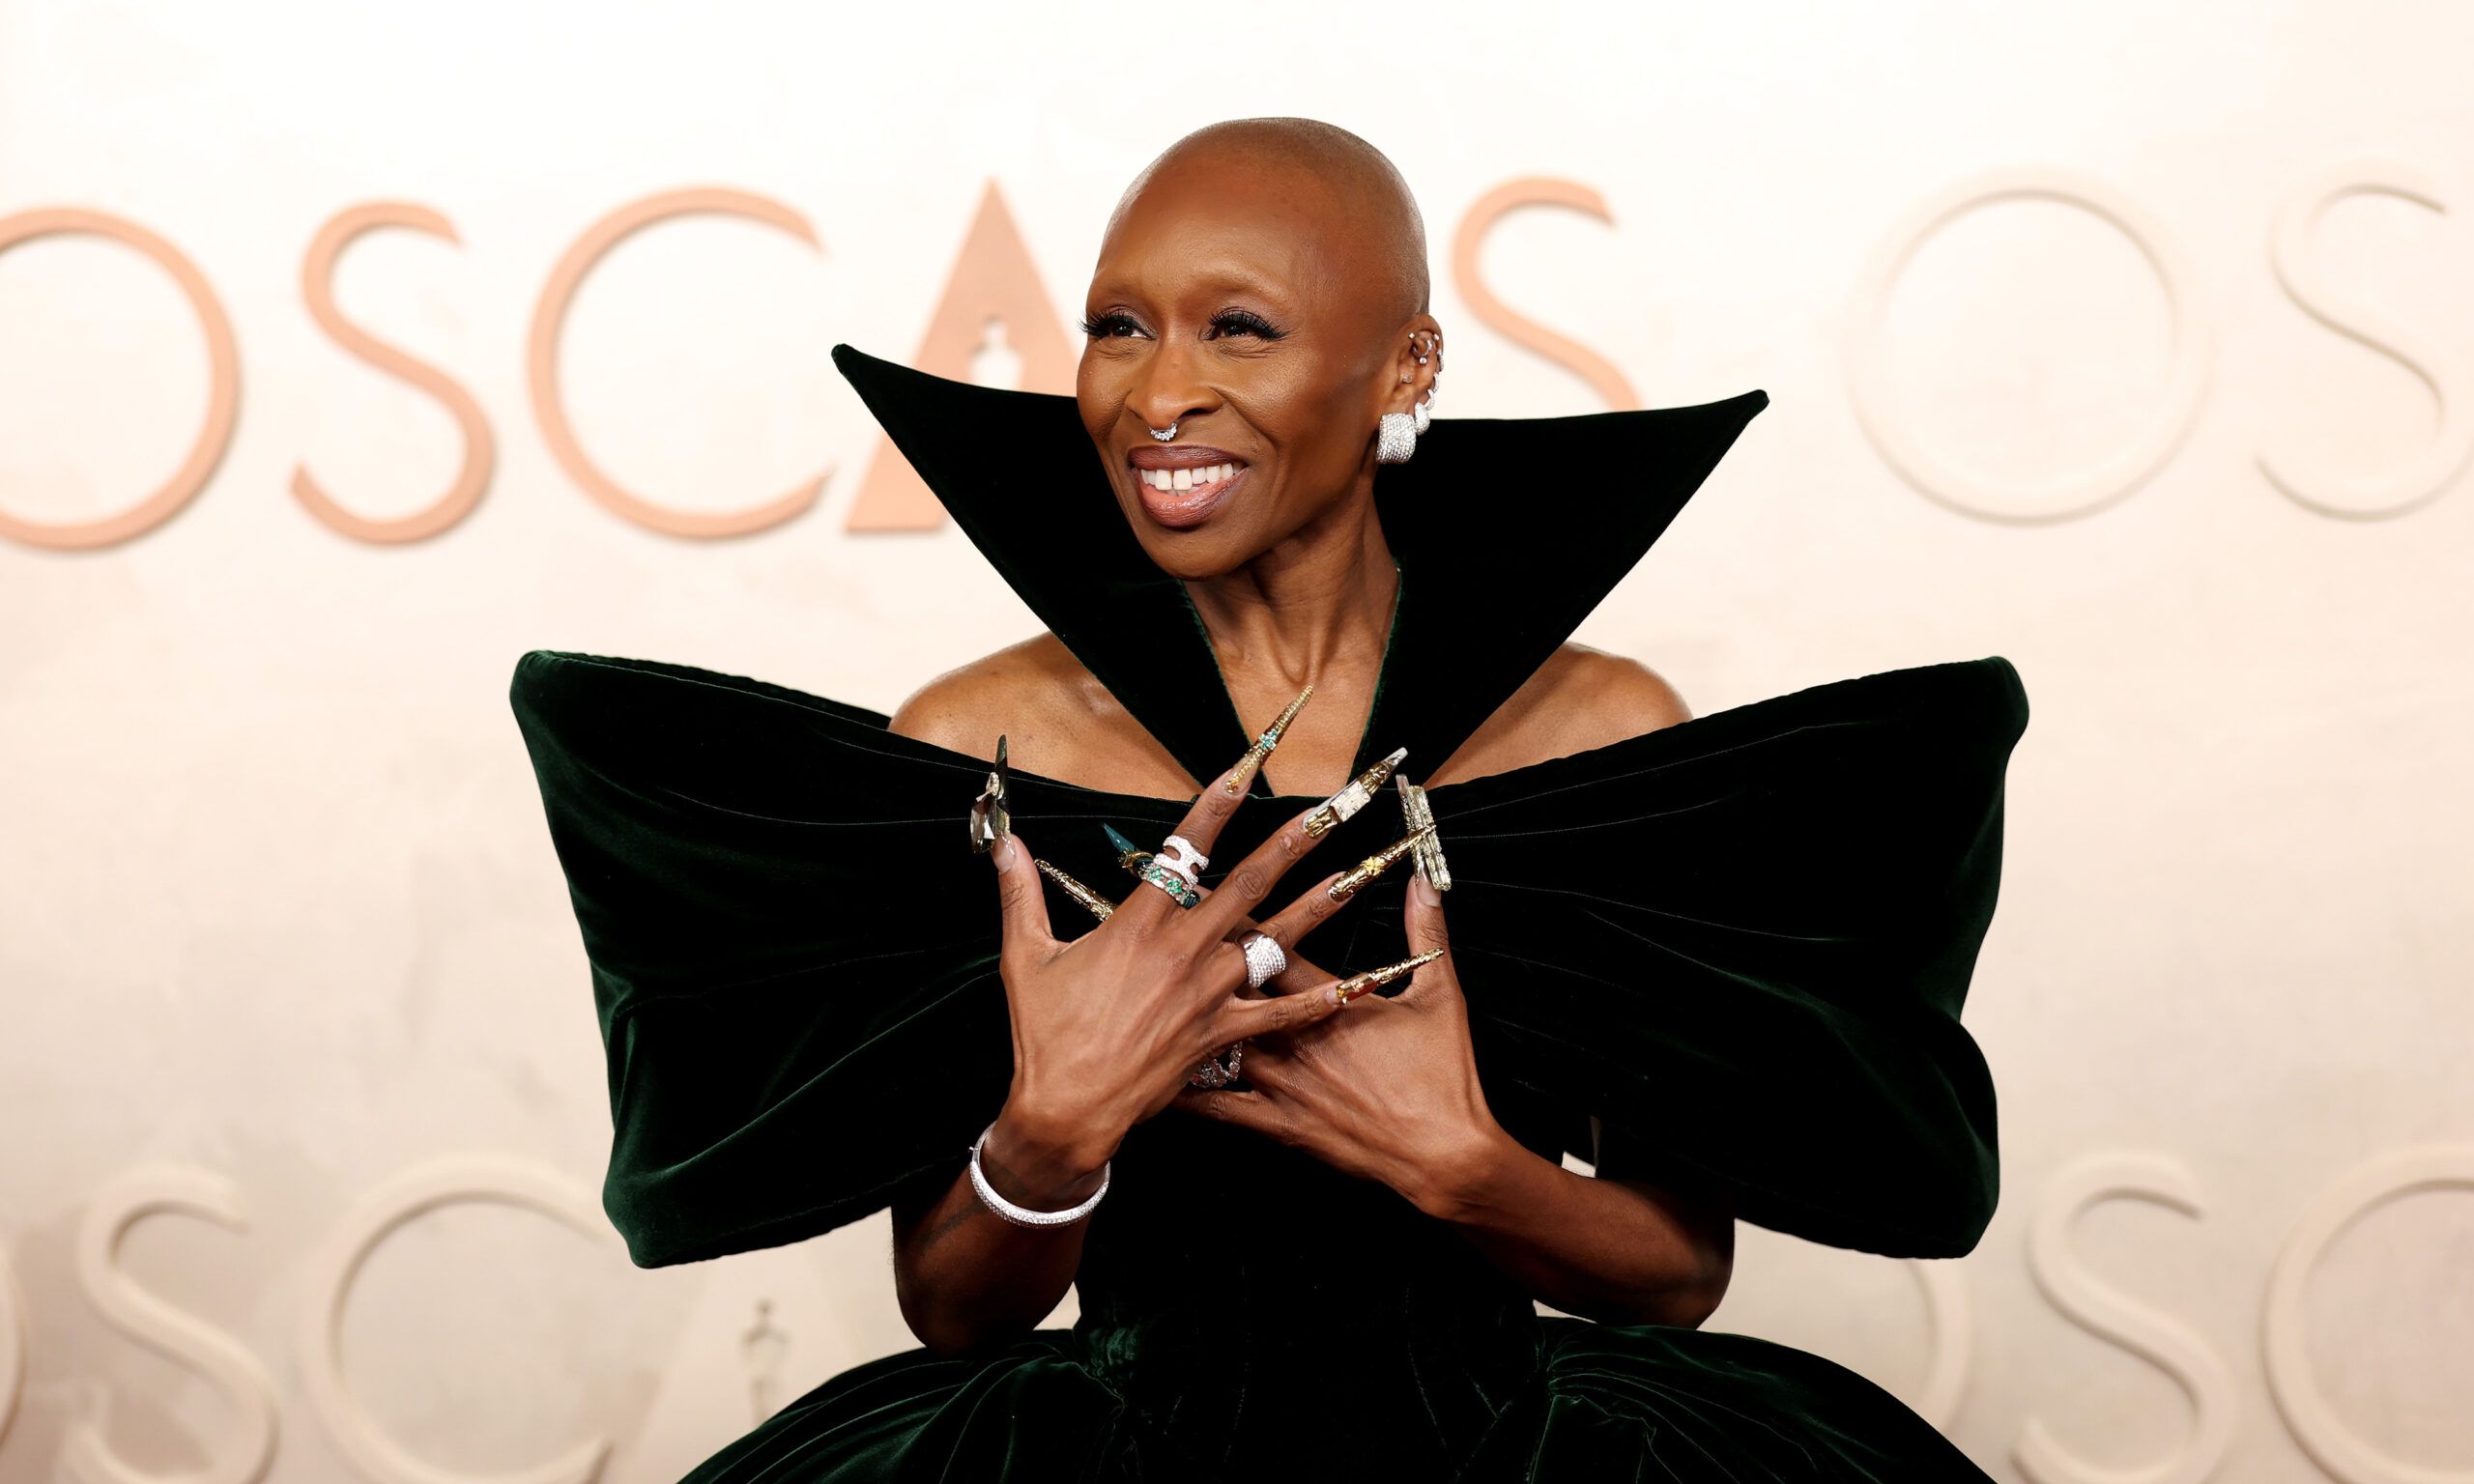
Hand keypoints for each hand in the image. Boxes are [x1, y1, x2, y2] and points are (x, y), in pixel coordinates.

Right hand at [982, 751, 1387, 1182]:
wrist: (1066, 1109)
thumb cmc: (1045, 1034)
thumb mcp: (1026, 955)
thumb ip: (1020, 891)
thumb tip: (1004, 842)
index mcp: (1139, 923)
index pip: (1185, 847)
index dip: (1218, 801)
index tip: (1248, 762)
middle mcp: (1184, 949)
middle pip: (1250, 882)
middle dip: (1296, 839)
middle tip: (1334, 805)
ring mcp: (1209, 992)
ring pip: (1278, 939)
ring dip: (1323, 904)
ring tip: (1363, 873)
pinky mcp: (1222, 1034)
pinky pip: (1282, 1014)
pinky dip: (1322, 1000)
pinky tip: (1359, 984)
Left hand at [1175, 872, 1504, 1211]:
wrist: (1442, 1152)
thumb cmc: (1444, 1074)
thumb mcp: (1440, 993)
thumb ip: (1427, 930)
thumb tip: (1423, 882)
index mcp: (1330, 1000)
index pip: (1275, 946)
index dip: (1240, 920)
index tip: (1212, 897)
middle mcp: (1297, 1036)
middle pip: (1234, 989)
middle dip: (1201, 960)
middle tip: (1165, 936)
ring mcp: (1284, 1082)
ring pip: (1219, 1043)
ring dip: (1187, 1021)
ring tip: (1147, 999)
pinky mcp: (1280, 1124)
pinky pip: (1221, 1109)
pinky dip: (1187, 1095)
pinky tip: (1154, 1083)